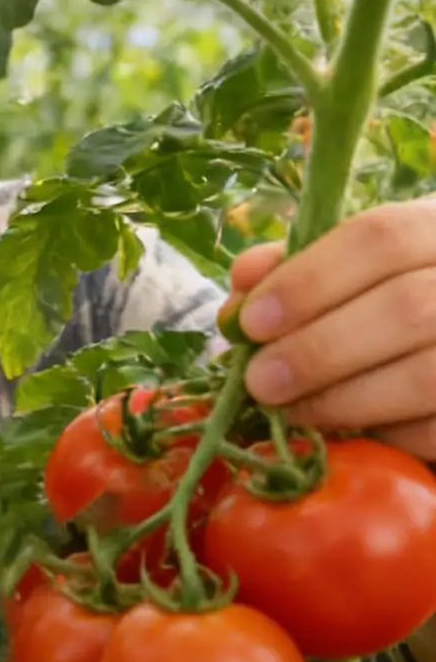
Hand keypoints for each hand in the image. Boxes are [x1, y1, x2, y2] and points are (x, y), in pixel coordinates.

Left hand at [229, 199, 435, 459]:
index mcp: (435, 229)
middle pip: (405, 307)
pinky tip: (344, 431)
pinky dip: (381, 431)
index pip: (381, 237)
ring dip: (340, 399)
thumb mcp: (344, 271)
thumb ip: (295, 269)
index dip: (308, 280)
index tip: (251, 321)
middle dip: (317, 350)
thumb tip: (244, 281)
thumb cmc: (379, 301)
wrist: (431, 349)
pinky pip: (432, 429)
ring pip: (423, 375)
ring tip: (289, 409)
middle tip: (258, 380)